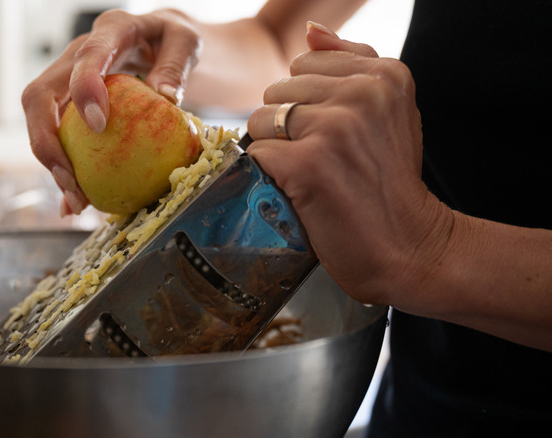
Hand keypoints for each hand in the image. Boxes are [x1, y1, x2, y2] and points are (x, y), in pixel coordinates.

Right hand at [21, 9, 201, 215]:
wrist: (159, 40)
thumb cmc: (172, 40)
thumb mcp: (187, 40)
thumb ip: (177, 64)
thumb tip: (165, 96)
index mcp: (111, 30)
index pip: (87, 56)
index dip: (84, 88)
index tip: (98, 124)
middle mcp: (78, 54)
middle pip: (40, 95)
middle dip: (48, 141)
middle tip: (72, 180)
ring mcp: (67, 81)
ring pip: (42, 122)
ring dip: (53, 164)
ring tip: (77, 201)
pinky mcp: (69, 106)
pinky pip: (59, 139)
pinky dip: (65, 171)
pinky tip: (76, 201)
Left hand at [247, 22, 452, 306]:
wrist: (410, 248)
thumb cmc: (389, 182)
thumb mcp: (387, 111)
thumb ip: (350, 63)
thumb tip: (310, 30)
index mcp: (384, 73)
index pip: (303, 66)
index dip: (308, 104)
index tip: (334, 137)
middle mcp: (362, 93)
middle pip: (277, 91)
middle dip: (288, 127)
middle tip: (322, 162)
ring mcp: (335, 126)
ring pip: (261, 120)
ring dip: (274, 151)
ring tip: (310, 175)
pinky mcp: (308, 163)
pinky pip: (255, 153)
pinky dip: (266, 176)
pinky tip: (298, 191)